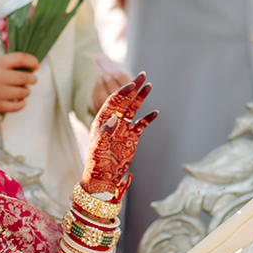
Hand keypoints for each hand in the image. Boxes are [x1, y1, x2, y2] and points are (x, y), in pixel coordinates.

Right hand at [0, 52, 39, 112]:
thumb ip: (12, 63)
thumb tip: (37, 66)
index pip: (21, 58)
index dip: (33, 61)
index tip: (36, 65)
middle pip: (26, 77)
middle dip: (32, 79)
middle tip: (31, 79)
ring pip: (24, 92)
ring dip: (26, 91)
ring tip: (21, 90)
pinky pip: (18, 106)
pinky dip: (22, 103)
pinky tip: (19, 100)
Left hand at [82, 71, 156, 196]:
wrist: (103, 177)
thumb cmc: (97, 161)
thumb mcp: (99, 145)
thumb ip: (106, 131)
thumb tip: (116, 119)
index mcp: (103, 119)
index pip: (114, 101)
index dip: (122, 92)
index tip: (131, 84)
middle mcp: (114, 120)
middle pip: (125, 100)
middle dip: (133, 88)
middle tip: (142, 75)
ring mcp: (124, 128)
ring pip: (134, 109)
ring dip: (141, 98)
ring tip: (149, 85)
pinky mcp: (132, 137)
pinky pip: (142, 125)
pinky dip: (148, 118)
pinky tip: (155, 112)